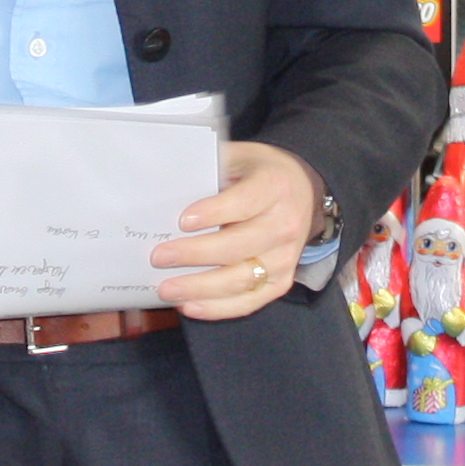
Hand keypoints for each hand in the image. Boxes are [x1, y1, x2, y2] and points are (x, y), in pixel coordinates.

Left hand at [155, 140, 319, 319]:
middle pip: (237, 246)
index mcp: (274, 187)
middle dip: (195, 254)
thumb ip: (210, 169)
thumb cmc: (261, 174)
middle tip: (159, 257)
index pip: (244, 203)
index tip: (182, 221)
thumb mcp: (241, 157)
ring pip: (240, 279)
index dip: (213, 213)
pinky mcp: (281, 281)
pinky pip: (248, 301)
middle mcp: (285, 224)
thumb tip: (167, 189)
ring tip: (167, 288)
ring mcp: (286, 257)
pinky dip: (217, 308)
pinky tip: (189, 305)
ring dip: (200, 287)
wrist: (305, 191)